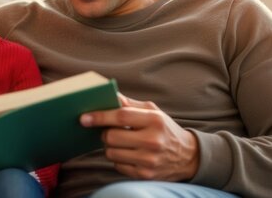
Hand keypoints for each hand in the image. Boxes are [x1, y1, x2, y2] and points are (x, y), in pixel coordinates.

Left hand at [80, 93, 198, 180]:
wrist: (187, 156)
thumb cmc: (164, 129)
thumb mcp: (152, 111)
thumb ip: (129, 104)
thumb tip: (108, 95)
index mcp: (154, 120)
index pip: (120, 117)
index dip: (99, 116)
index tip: (84, 118)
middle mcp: (153, 141)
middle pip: (111, 137)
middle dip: (104, 133)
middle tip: (109, 131)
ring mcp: (149, 160)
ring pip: (111, 152)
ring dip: (110, 147)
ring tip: (121, 142)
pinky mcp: (145, 174)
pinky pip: (117, 165)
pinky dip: (118, 159)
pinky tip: (129, 154)